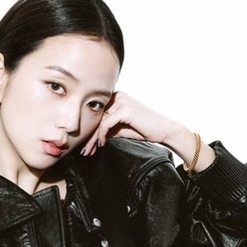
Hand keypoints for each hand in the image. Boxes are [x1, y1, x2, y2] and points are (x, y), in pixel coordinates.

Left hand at [80, 91, 214, 171]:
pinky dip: (101, 135)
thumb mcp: (120, 128)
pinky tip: (101, 144)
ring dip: (92, 139)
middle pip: (96, 117)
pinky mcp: (125, 109)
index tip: (84, 146)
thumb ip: (106, 127)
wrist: (162, 131)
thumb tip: (90, 136)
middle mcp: (117, 95)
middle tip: (83, 151)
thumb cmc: (142, 130)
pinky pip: (106, 123)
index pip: (96, 114)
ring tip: (88, 151)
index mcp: (115, 97)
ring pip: (99, 121)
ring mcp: (121, 100)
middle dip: (88, 136)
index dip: (89, 130)